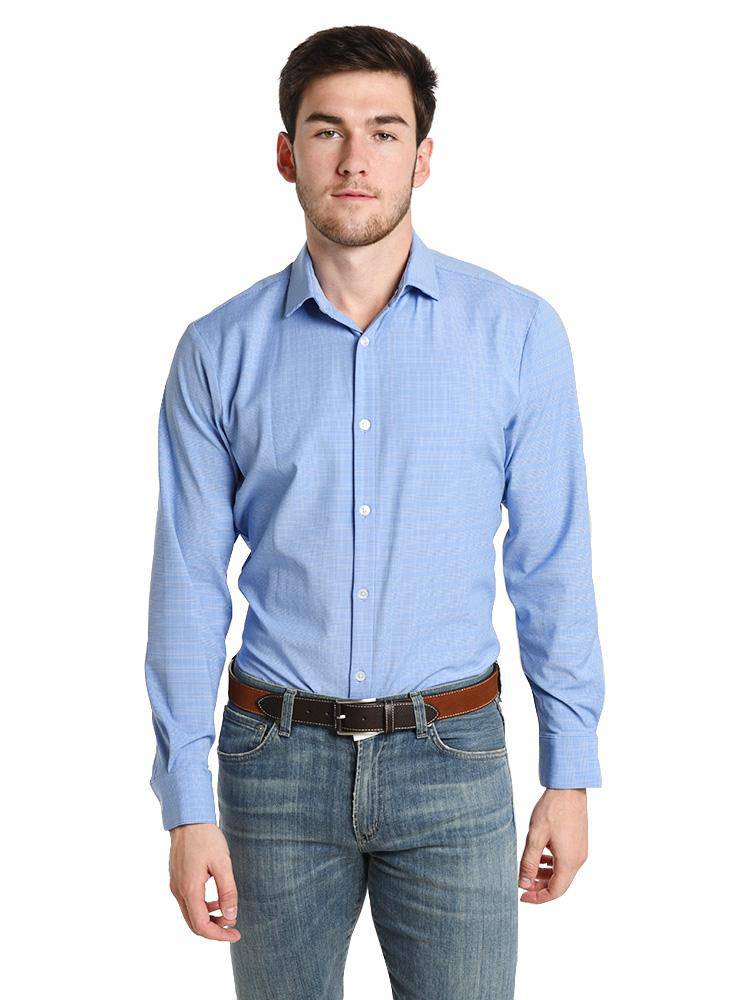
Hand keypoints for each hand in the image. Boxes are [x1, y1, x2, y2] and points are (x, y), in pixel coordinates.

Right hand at [168, 822, 240, 940]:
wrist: (188, 818)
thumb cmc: (206, 838)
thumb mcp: (222, 863)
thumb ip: (227, 890)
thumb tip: (230, 916)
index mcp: (189, 889)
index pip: (201, 925)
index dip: (218, 935)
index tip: (235, 934)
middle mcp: (178, 891)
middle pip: (194, 923)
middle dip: (214, 930)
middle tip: (233, 930)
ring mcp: (175, 885)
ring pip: (190, 914)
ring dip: (208, 919)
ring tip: (227, 916)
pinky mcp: (177, 879)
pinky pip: (188, 902)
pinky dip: (202, 907)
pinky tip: (216, 901)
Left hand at [517, 788, 588, 902]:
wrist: (569, 789)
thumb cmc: (553, 809)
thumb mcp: (535, 837)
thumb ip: (529, 862)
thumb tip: (523, 883)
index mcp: (569, 862)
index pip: (555, 892)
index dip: (538, 897)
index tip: (522, 896)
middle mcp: (578, 859)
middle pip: (559, 884)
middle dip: (540, 887)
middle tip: (523, 882)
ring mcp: (580, 851)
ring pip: (562, 873)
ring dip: (546, 875)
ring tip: (529, 869)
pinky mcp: (579, 842)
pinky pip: (566, 861)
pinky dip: (553, 864)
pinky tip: (542, 856)